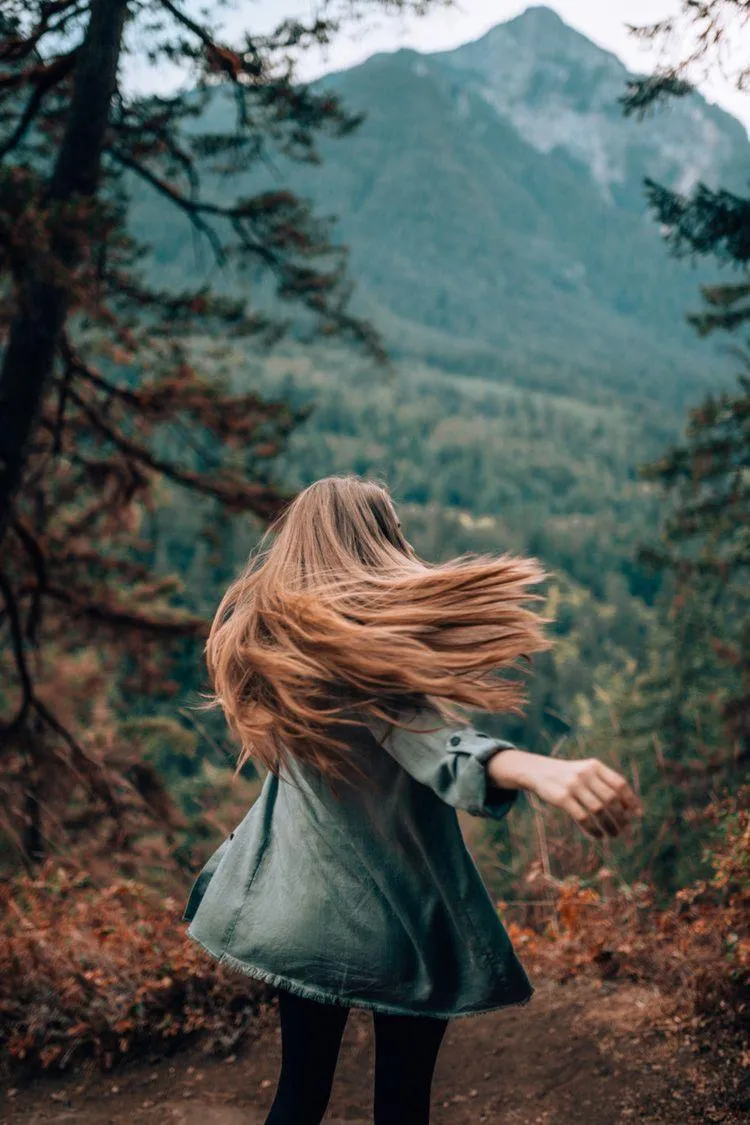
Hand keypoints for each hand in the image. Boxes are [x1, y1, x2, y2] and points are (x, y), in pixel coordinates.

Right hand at [528, 755, 642, 838]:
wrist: (538, 771)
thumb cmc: (569, 776)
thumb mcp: (586, 772)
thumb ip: (606, 784)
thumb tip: (632, 809)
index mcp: (595, 766)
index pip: (619, 784)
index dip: (631, 800)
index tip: (638, 815)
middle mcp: (585, 774)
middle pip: (611, 798)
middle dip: (621, 817)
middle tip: (625, 829)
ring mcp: (573, 785)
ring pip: (599, 810)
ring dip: (610, 825)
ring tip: (613, 835)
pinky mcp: (562, 798)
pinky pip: (583, 817)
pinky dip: (593, 829)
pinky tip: (598, 836)